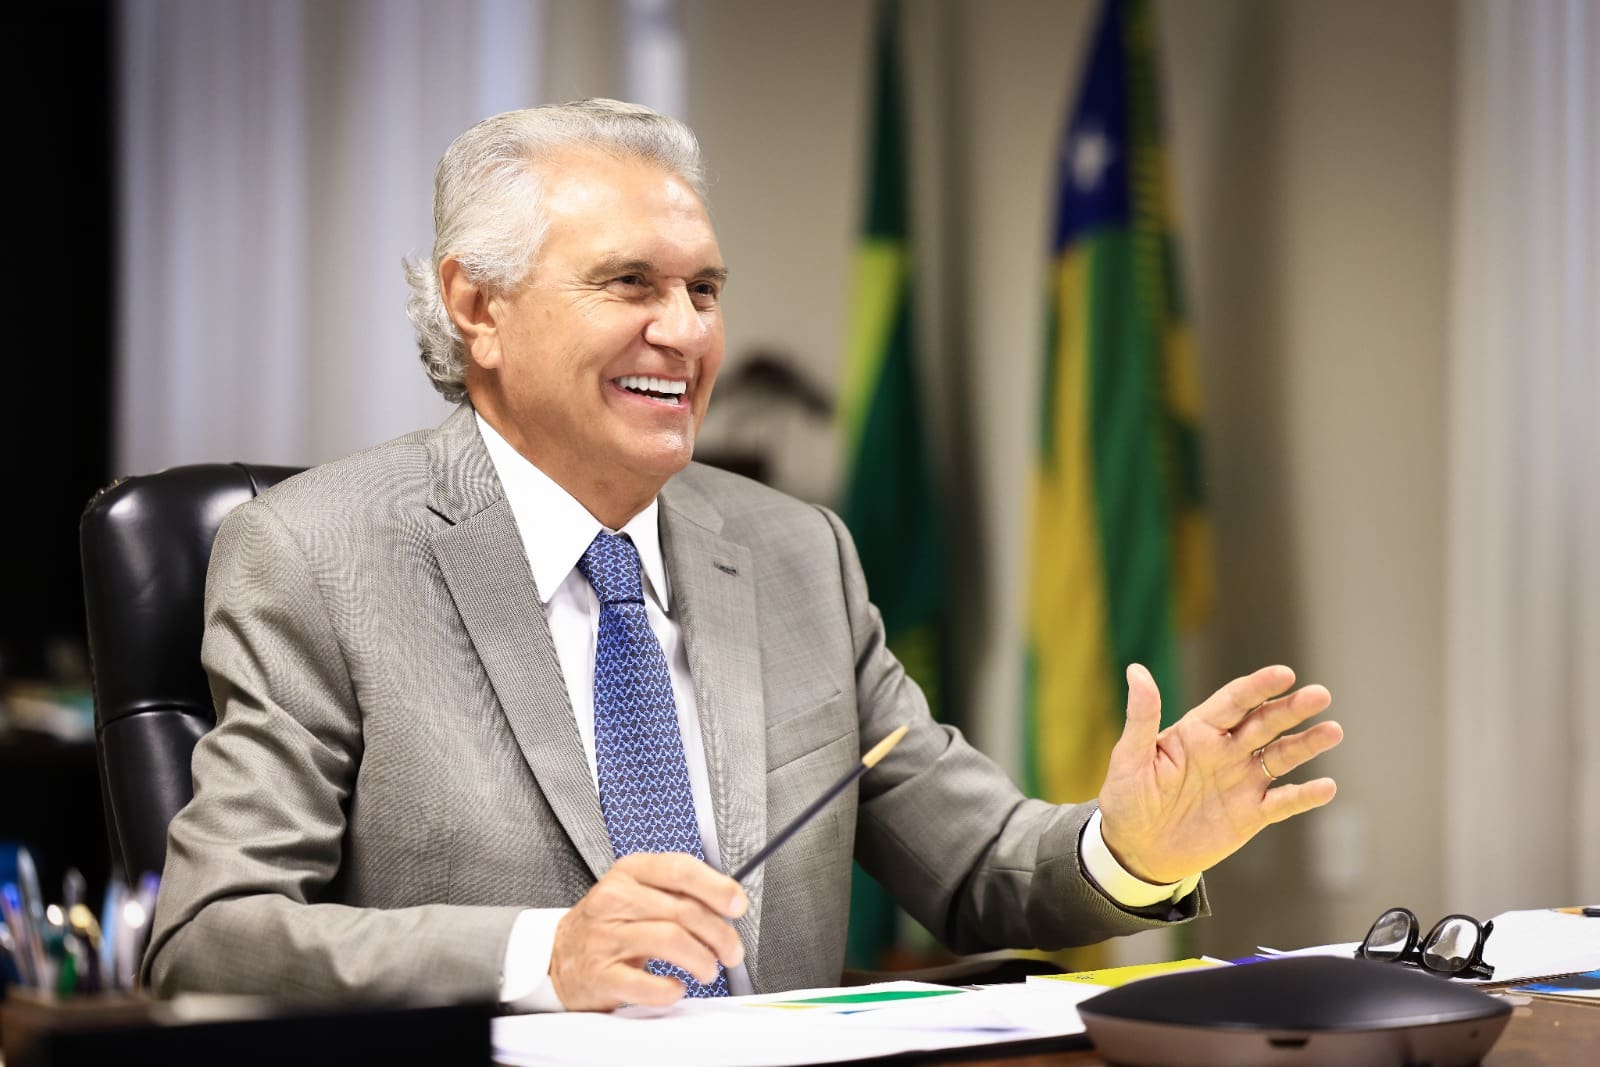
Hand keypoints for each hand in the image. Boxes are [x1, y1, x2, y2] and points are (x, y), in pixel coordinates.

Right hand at [549, 853, 747, 1010]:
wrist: (559, 956)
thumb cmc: (610, 924)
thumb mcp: (638, 892)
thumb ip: (679, 892)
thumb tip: (729, 901)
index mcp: (630, 872)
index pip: (680, 869)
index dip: (717, 887)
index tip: (737, 905)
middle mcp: (615, 899)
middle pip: (684, 910)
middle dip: (720, 934)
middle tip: (731, 951)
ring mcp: (605, 936)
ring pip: (671, 941)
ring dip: (702, 960)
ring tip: (708, 970)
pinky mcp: (600, 973)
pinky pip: (646, 983)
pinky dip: (670, 990)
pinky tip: (676, 988)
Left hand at [1097, 663, 1342, 884]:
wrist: (1136, 850)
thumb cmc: (1127, 798)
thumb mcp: (1130, 757)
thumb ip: (1141, 716)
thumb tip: (1136, 670)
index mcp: (1198, 731)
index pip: (1234, 701)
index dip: (1259, 687)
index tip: (1285, 674)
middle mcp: (1226, 750)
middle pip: (1265, 723)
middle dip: (1292, 708)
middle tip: (1319, 695)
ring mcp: (1242, 781)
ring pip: (1281, 756)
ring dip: (1307, 744)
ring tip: (1332, 731)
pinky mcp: (1251, 814)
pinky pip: (1283, 802)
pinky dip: (1304, 795)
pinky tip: (1326, 786)